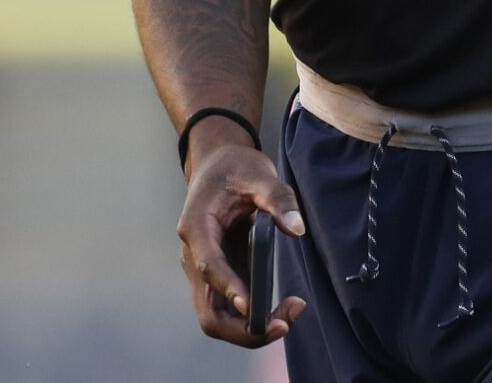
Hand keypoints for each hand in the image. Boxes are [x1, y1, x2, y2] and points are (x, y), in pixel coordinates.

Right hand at [176, 126, 307, 347]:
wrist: (219, 163)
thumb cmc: (235, 167)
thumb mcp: (259, 174)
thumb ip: (279, 199)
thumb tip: (296, 229)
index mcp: (196, 227)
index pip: (208, 265)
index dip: (228, 287)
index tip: (251, 305)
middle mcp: (194, 256)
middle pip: (208, 312)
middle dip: (242, 328)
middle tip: (282, 324)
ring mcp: (205, 270)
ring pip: (218, 318)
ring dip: (250, 328)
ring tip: (289, 314)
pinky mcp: (221, 276)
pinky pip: (231, 308)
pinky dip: (254, 316)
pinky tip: (283, 306)